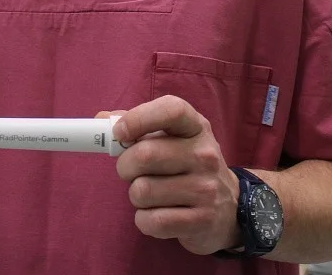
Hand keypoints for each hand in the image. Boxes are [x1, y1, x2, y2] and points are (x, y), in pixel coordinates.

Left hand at [100, 96, 240, 254]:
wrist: (230, 208)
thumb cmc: (188, 166)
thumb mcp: (173, 139)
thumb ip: (138, 126)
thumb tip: (101, 119)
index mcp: (196, 127)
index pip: (171, 110)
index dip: (139, 118)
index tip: (120, 132)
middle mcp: (205, 155)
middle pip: (144, 155)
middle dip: (125, 166)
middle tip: (131, 172)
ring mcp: (206, 189)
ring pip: (142, 191)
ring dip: (136, 196)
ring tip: (151, 194)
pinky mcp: (201, 221)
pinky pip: (151, 221)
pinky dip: (144, 220)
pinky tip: (157, 214)